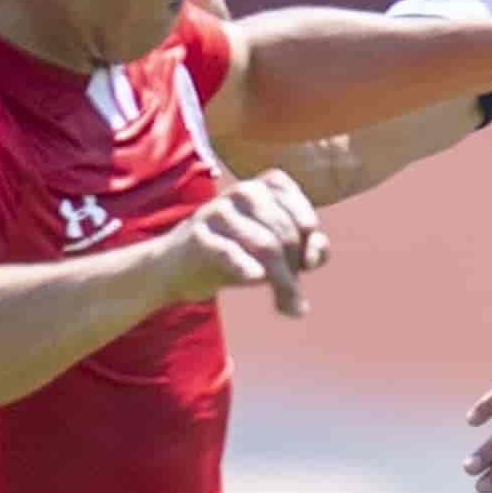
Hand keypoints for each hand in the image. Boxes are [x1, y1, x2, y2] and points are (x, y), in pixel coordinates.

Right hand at [163, 170, 330, 318]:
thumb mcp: (279, 252)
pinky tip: (256, 278)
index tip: (304, 267)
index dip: (310, 246)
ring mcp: (219, 211)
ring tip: (285, 305)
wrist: (177, 269)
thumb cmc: (236, 255)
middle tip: (291, 297)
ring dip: (282, 280)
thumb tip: (314, 258)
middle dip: (294, 271)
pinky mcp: (199, 235)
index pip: (304, 218)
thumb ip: (309, 251)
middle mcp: (244, 192)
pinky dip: (246, 267)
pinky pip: (230, 251)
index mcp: (267, 187)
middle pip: (286, 235)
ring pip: (265, 244)